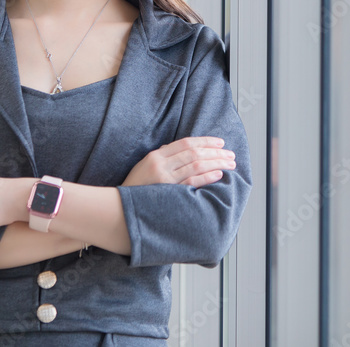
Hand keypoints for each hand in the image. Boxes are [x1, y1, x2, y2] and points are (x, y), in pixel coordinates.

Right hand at [122, 136, 236, 187]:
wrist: (118, 207)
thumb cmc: (135, 188)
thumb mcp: (145, 167)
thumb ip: (164, 158)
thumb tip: (186, 151)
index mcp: (156, 156)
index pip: (186, 143)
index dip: (205, 141)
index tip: (220, 143)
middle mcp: (160, 164)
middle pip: (194, 153)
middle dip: (215, 152)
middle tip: (231, 154)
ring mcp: (164, 179)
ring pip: (195, 165)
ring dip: (216, 163)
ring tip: (230, 164)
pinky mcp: (167, 193)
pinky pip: (191, 183)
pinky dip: (206, 177)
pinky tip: (218, 174)